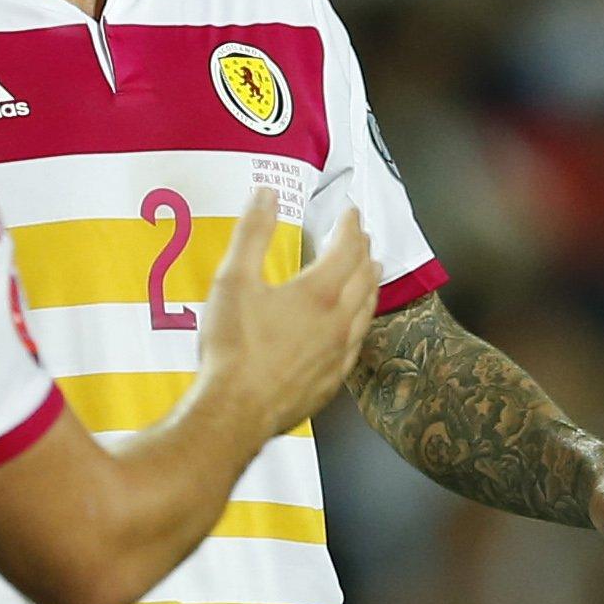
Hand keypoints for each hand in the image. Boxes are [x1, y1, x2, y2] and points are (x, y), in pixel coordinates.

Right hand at [196, 190, 380, 437]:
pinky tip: (351, 328)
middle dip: (364, 251)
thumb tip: (266, 193)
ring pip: (366, 312)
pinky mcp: (331, 381)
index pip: (346, 248)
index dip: (350, 226)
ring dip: (370, 285)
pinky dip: (360, 322)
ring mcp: (339, 354)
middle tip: (362, 237)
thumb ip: (252, 233)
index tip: (351, 212)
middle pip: (364, 277)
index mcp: (319, 292)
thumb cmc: (232, 345)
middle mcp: (339, 321)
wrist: (236, 410)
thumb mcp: (234, 280)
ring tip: (371, 272)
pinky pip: (356, 343)